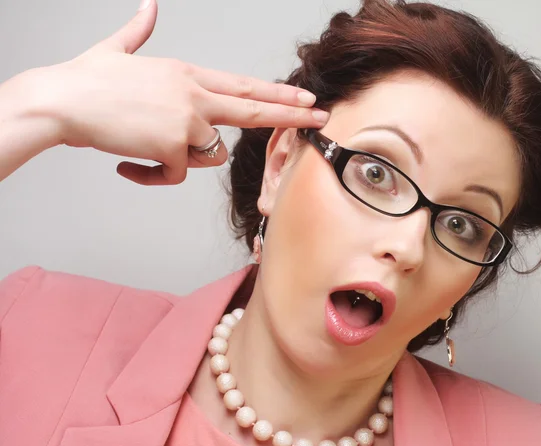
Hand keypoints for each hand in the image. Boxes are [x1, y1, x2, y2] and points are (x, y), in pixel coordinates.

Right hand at [41, 0, 327, 184]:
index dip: (276, 92)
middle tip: (321, 116)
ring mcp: (186, 119)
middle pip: (253, 107)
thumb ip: (139, 30)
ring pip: (210, 153)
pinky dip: (156, 176)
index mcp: (187, 74)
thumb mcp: (119, 50)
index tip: (303, 96)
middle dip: (291, 113)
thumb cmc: (88, 81)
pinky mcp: (173, 145)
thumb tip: (148, 6)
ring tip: (146, 149)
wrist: (62, 101)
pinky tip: (131, 165)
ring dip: (181, 159)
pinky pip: (178, 174)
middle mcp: (194, 94)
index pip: (243, 85)